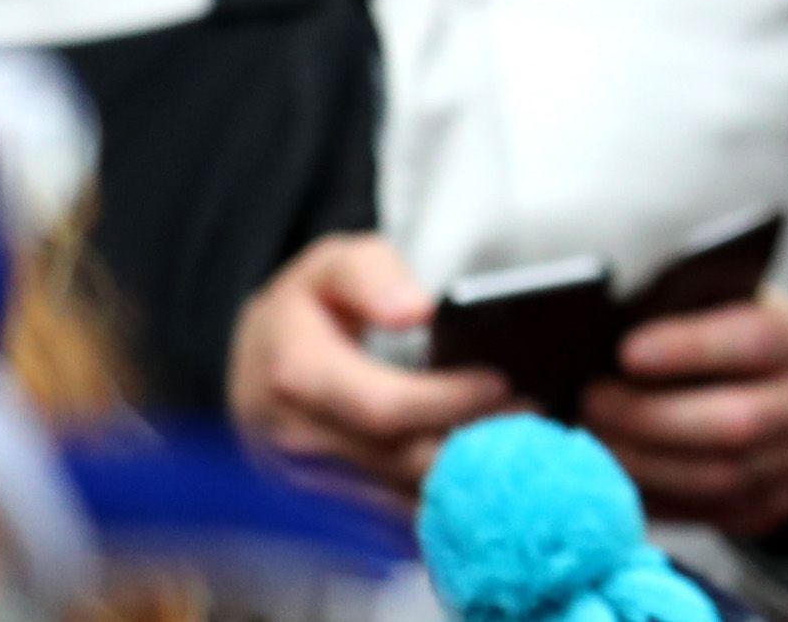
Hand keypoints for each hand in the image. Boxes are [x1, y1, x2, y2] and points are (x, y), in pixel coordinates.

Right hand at [226, 235, 511, 498]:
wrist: (254, 369)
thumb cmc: (305, 312)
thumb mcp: (330, 267)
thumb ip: (371, 275)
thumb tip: (416, 309)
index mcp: (297, 377)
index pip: (383, 407)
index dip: (448, 400)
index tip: (501, 382)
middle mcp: (299, 441)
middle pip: (401, 461)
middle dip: (474, 443)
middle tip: (533, 416)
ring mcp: (311, 485)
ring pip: (402, 499)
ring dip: (467, 480)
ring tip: (521, 445)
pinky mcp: (327, 510)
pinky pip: (394, 522)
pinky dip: (445, 505)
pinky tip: (486, 479)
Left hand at [587, 292, 787, 539]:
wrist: (786, 394)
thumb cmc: (731, 342)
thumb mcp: (723, 307)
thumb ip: (680, 312)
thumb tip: (603, 332)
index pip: (754, 341)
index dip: (689, 349)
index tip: (627, 353)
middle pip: (732, 423)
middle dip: (648, 418)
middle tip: (592, 404)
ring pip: (716, 477)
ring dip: (643, 464)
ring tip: (594, 441)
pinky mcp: (774, 504)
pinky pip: (707, 512)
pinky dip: (654, 496)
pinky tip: (617, 474)